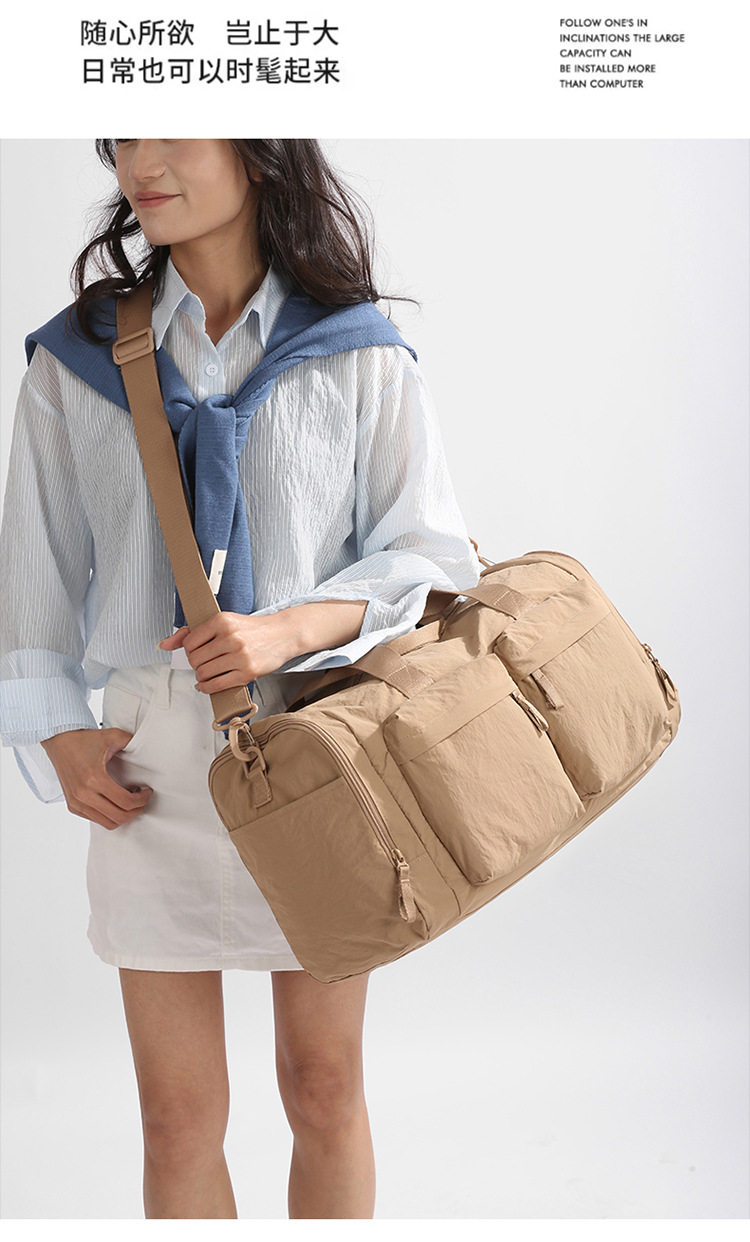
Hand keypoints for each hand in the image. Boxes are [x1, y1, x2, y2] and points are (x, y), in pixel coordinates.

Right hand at [40, 728, 153, 829]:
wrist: (59, 741)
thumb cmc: (84, 740)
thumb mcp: (112, 736)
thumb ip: (131, 741)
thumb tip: (147, 747)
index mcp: (94, 779)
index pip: (125, 802)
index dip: (142, 800)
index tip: (147, 792)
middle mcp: (83, 794)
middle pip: (119, 817)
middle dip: (136, 811)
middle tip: (142, 800)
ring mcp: (76, 802)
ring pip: (107, 823)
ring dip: (123, 816)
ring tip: (130, 802)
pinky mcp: (72, 806)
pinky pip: (96, 820)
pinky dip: (109, 816)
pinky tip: (115, 802)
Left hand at [157, 610, 302, 693]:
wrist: (282, 634)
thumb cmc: (252, 629)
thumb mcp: (223, 622)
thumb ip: (192, 631)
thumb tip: (164, 644)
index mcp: (222, 621)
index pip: (189, 642)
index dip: (188, 651)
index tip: (195, 652)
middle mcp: (231, 637)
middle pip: (195, 660)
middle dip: (195, 664)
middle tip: (202, 663)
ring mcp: (240, 656)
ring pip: (204, 673)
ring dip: (202, 677)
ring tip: (207, 673)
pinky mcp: (248, 672)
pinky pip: (217, 685)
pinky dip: (207, 688)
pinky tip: (207, 684)